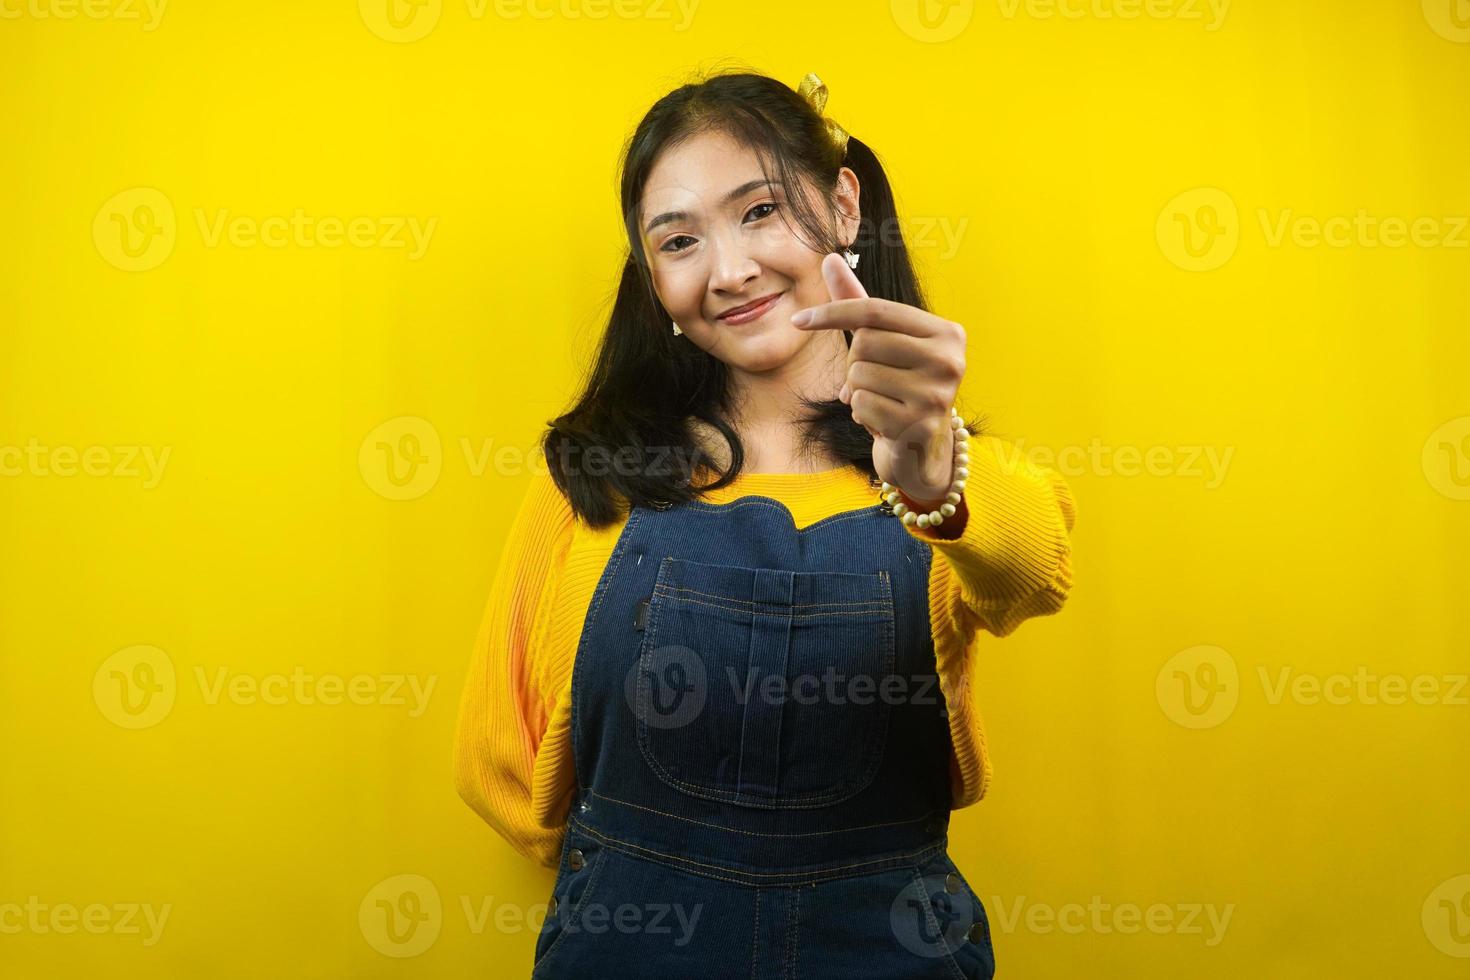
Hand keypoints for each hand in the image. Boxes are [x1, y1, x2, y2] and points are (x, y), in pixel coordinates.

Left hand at [791, 252, 966, 504]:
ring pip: (859, 374)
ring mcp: (937, 394)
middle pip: (864, 343)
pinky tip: (882, 422)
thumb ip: (857, 301)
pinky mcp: (919, 425)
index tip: (798, 320)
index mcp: (946, 332)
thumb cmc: (899, 386)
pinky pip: (861, 404)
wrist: (921, 450)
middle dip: (854, 363)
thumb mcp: (881, 342)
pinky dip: (861, 413)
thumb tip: (830, 258)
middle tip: (874, 381)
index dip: (833, 312)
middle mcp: (949, 360)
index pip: (876, 310)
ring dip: (857, 391)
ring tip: (880, 402)